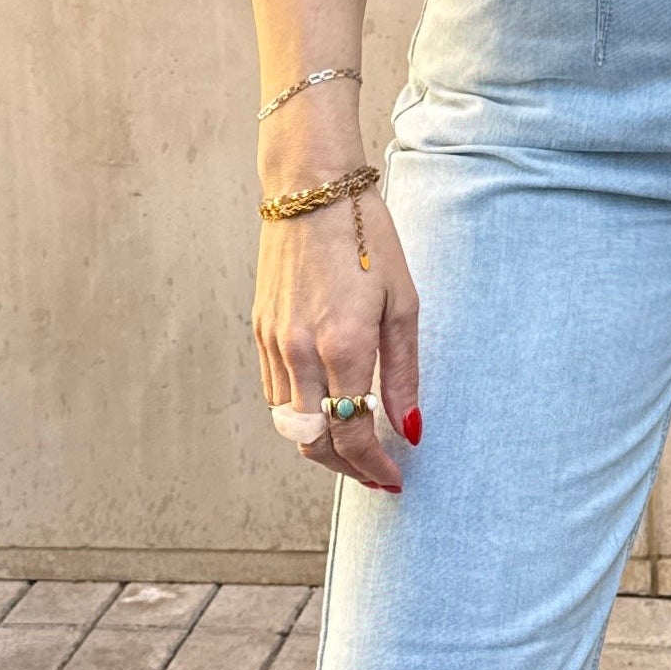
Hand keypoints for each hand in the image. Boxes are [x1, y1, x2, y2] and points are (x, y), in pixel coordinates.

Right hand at [256, 182, 420, 492]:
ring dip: (321, 442)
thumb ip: (403, 373)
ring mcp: (274, 343)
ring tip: (355, 444)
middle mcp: (300, 352)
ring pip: (289, 423)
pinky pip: (276, 392)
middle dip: (345, 467)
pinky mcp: (261, 331)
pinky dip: (301, 412)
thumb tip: (410, 429)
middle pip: (313, 441)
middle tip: (374, 473)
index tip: (393, 477)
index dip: (372, 466)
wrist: (311, 191)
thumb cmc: (368, 239)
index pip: (352, 433)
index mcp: (342, 347)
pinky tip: (327, 405)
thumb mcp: (402, 304)